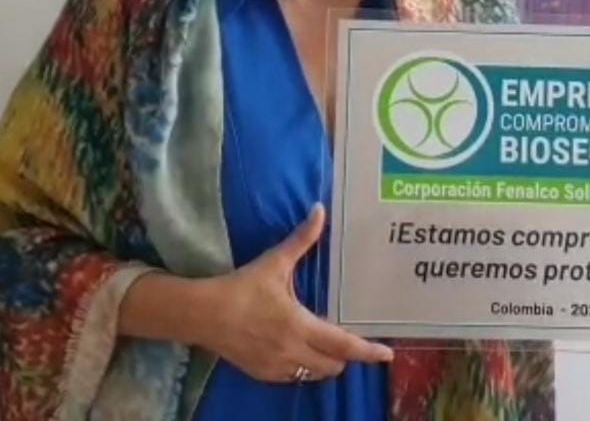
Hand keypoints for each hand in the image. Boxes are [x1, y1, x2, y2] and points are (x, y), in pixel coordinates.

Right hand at [203, 204, 393, 381]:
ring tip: (326, 344)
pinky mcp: (263, 374)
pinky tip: (300, 351)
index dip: (368, 351)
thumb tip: (320, 210)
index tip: (388, 353)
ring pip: (315, 374)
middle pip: (334, 365)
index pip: (343, 345)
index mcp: (299, 325)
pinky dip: (304, 368)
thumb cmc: (241, 287)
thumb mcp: (274, 262)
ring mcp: (277, 367)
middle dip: (347, 356)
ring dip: (326, 363)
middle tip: (350, 340)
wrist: (201, 314)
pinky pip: (295, 378)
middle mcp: (292, 352)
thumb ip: (301, 239)